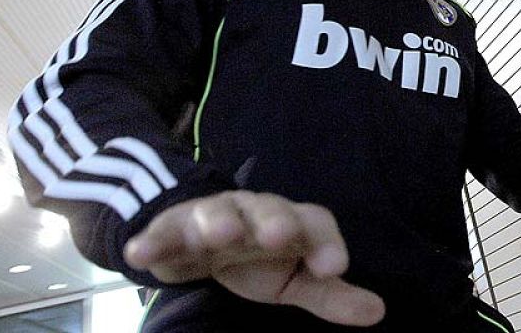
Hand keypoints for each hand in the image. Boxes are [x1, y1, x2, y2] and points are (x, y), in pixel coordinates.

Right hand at [123, 190, 384, 326]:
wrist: (201, 232)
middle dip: (272, 220)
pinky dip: (152, 240)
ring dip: (216, 222)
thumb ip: (331, 294)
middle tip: (278, 236)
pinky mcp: (173, 229)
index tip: (334, 267)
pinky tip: (142, 252)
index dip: (326, 242)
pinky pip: (163, 231)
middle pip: (268, 208)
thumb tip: (378, 313)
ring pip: (216, 213)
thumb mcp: (295, 279)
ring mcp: (212, 217)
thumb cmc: (259, 257)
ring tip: (217, 237)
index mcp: (289, 223)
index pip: (315, 223)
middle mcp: (254, 212)